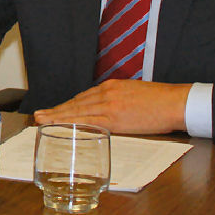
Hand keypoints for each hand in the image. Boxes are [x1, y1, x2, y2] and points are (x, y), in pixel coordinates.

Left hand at [31, 79, 189, 133]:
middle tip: (38, 116)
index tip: (54, 110)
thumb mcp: (134, 94)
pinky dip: (72, 124)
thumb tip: (107, 111)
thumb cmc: (160, 101)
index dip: (67, 106)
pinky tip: (62, 127)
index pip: (83, 98)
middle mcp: (107, 93)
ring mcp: (110, 105)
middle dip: (56, 111)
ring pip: (78, 112)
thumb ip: (118, 100)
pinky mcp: (115, 117)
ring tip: (42, 121)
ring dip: (58, 117)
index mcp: (112, 87)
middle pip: (76, 104)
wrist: (176, 102)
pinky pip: (88, 122)